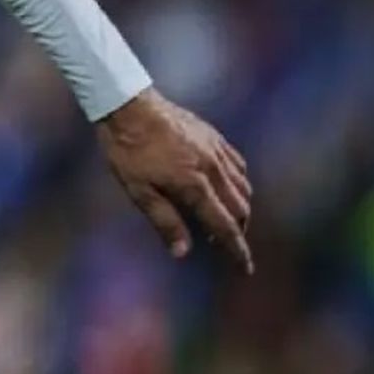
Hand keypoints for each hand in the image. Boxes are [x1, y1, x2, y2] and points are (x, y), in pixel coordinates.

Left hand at [96, 87, 253, 272]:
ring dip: (240, 208)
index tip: (245, 269)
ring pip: (243, 187)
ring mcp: (216, 150)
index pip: (224, 227)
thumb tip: (183, 253)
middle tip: (225, 244)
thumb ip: (164, 221)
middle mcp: (212, 169)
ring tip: (224, 219)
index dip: (236, 250)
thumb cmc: (128, 150)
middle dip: (238, 230)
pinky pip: (238, 164)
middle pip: (240, 208)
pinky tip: (227, 186)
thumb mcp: (138, 190)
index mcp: (194, 186)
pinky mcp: (213, 136)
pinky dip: (239, 182)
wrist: (129, 104)